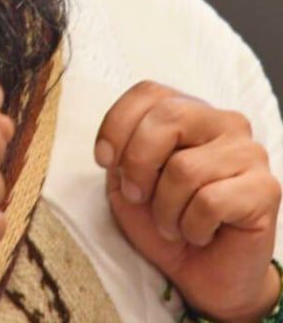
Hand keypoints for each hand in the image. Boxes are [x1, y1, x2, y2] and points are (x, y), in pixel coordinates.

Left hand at [95, 81, 281, 322]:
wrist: (206, 276)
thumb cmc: (166, 222)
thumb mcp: (127, 183)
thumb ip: (122, 154)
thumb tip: (119, 148)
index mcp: (188, 111)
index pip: (149, 93)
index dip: (117, 124)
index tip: (104, 161)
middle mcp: (223, 122)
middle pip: (169, 116)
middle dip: (139, 162)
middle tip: (136, 196)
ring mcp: (249, 152)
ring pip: (185, 168)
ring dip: (165, 208)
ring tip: (173, 224)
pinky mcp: (266, 188)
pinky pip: (209, 202)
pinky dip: (192, 227)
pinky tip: (200, 234)